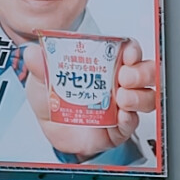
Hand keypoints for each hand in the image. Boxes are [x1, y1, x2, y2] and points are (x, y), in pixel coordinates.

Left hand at [23, 38, 157, 159]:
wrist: (49, 129)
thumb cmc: (54, 98)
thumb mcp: (43, 77)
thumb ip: (40, 64)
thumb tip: (33, 53)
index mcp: (105, 65)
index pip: (129, 51)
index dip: (133, 50)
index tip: (128, 52)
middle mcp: (118, 83)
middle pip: (146, 73)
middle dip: (141, 73)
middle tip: (124, 75)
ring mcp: (121, 106)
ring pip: (146, 98)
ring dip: (139, 96)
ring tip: (122, 97)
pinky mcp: (118, 128)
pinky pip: (132, 124)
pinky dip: (130, 120)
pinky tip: (122, 116)